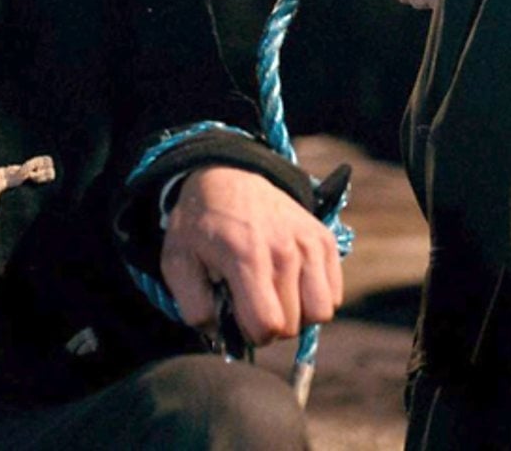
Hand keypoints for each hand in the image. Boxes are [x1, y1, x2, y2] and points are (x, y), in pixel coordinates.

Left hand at [159, 166, 342, 345]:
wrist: (227, 176)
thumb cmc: (200, 224)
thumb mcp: (177, 262)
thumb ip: (193, 306)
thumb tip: (217, 334)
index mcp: (246, 258)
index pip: (267, 325)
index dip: (251, 334)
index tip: (240, 319)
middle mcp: (284, 250)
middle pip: (293, 325)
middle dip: (272, 325)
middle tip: (254, 302)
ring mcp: (308, 243)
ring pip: (321, 312)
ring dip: (299, 314)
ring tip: (276, 295)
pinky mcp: (324, 239)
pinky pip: (334, 294)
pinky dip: (316, 297)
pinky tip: (292, 282)